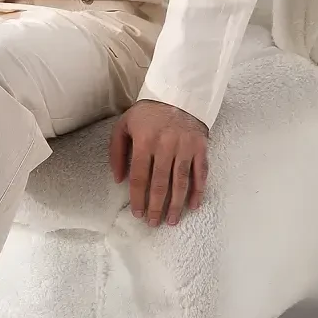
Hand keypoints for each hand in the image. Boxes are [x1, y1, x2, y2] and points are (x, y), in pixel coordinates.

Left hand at [109, 100, 208, 226]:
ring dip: (176, 204)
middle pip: (160, 184)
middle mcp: (166, 146)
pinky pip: (200, 173)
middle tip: (153, 223)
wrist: (177, 94)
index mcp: (144, 141)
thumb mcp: (124, 126)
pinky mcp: (200, 147)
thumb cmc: (147, 114)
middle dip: (156, 207)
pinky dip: (198, 191)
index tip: (137, 213)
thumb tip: (118, 180)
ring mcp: (185, 147)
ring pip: (181, 182)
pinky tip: (193, 205)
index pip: (140, 177)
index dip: (138, 198)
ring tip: (172, 220)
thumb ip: (117, 152)